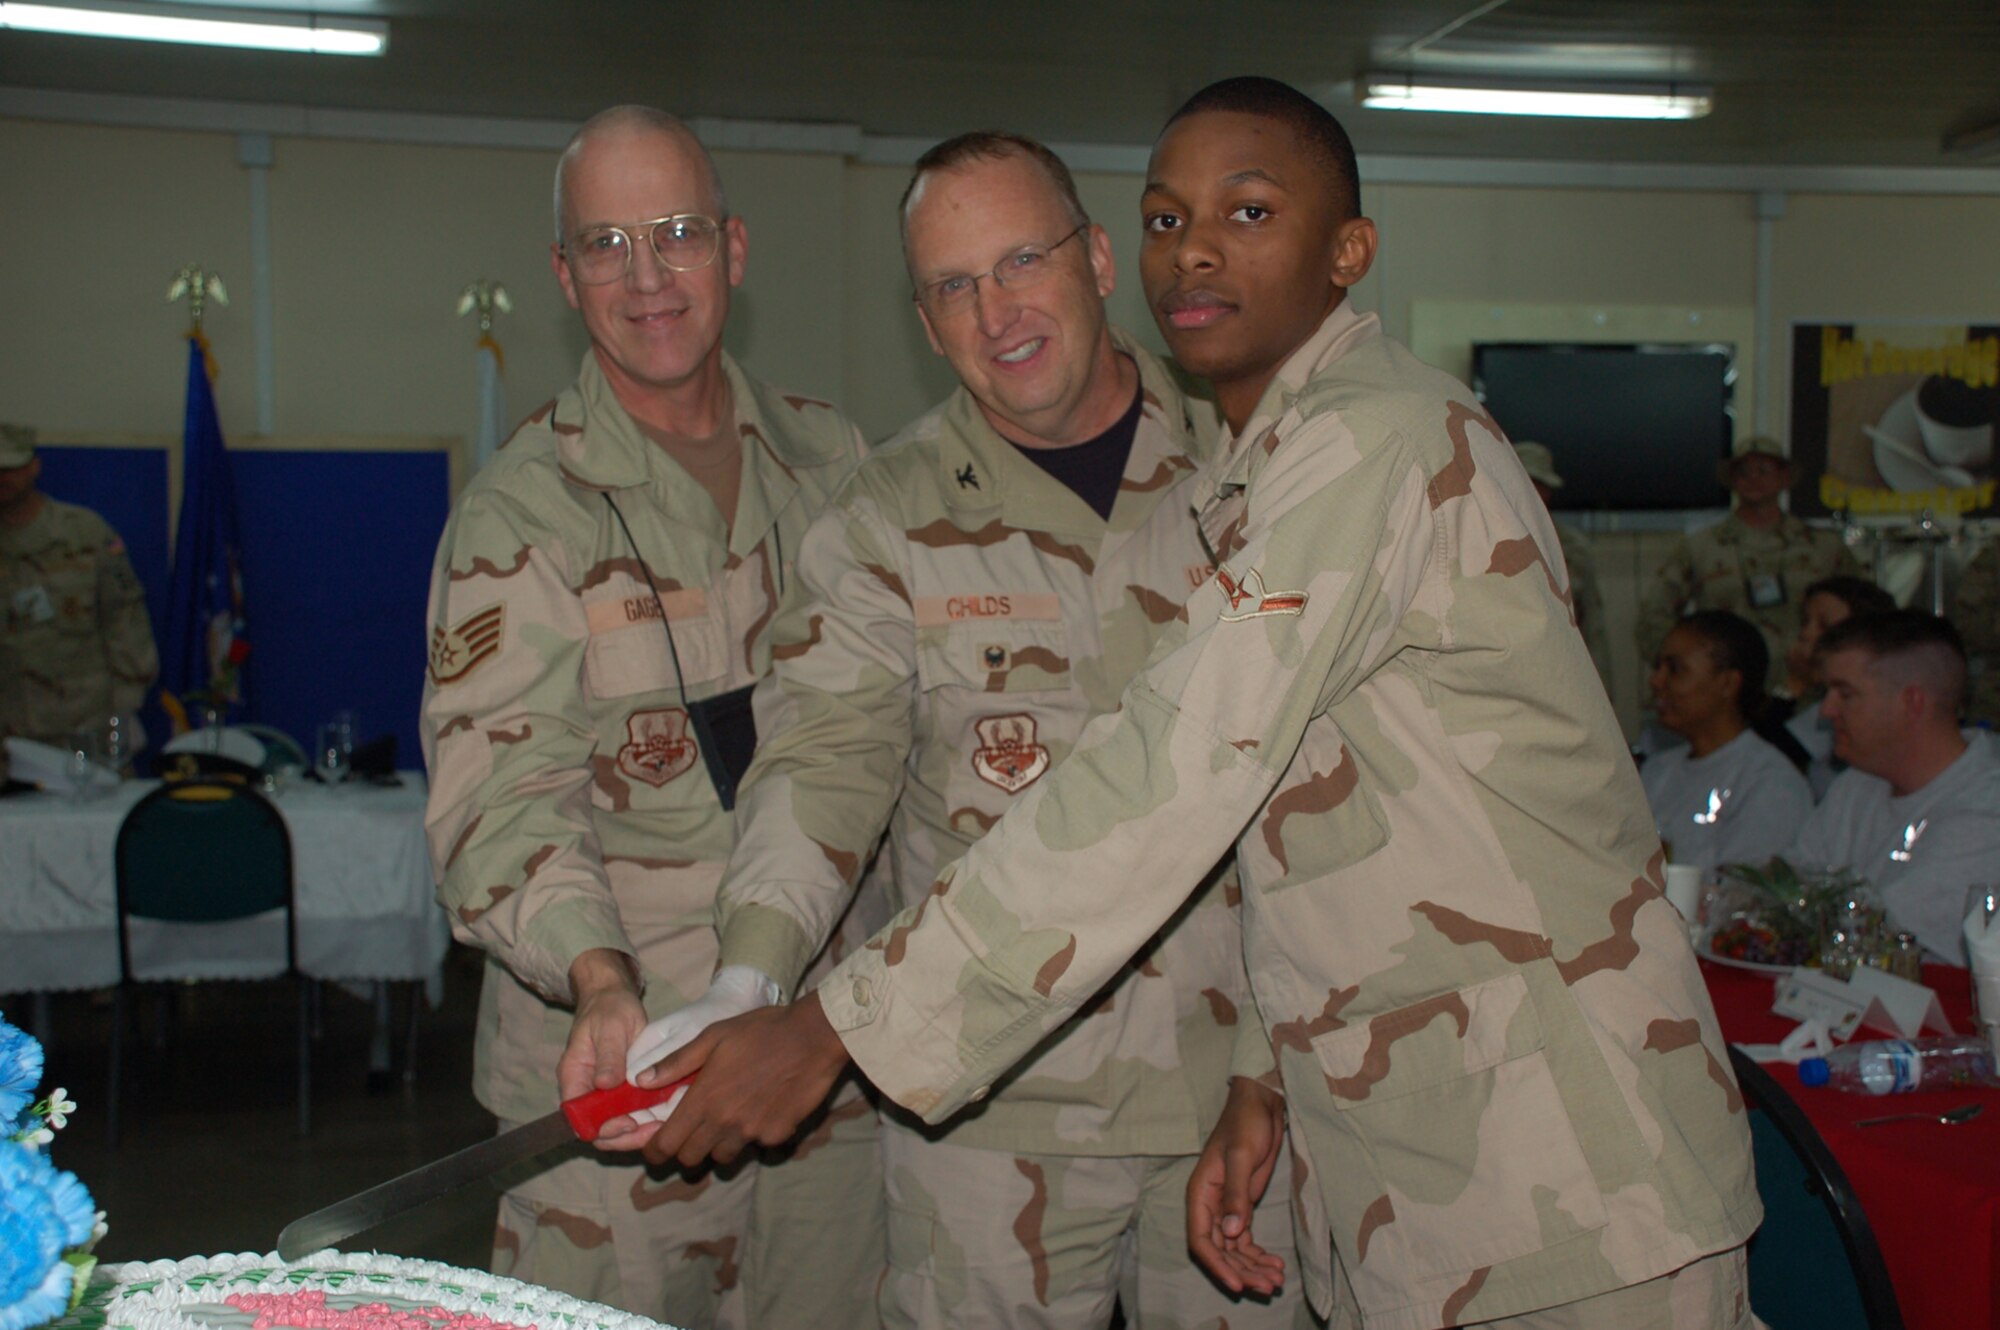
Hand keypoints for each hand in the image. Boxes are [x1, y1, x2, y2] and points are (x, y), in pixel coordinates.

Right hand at [556, 949, 652, 1151]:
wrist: (614, 996)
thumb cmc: (608, 1008)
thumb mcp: (610, 1028)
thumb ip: (609, 1056)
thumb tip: (606, 1084)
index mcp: (574, 1077)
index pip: (580, 1117)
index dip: (602, 1127)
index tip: (629, 1123)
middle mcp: (586, 1090)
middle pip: (599, 1128)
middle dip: (625, 1136)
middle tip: (655, 1131)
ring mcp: (604, 1092)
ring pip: (616, 1125)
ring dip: (638, 1131)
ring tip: (665, 1127)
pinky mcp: (621, 1089)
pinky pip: (631, 1111)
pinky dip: (646, 1117)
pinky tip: (666, 1115)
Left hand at [593, 965, 780, 1145]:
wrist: (813, 1036)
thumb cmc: (761, 1030)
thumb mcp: (714, 1036)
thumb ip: (676, 1062)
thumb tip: (641, 1080)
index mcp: (704, 1098)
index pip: (666, 1145)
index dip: (655, 1151)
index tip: (656, 1147)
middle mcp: (725, 1122)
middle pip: (691, 1159)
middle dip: (685, 1149)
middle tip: (692, 1132)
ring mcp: (753, 1132)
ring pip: (723, 1156)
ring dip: (719, 1145)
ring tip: (728, 1119)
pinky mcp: (778, 1135)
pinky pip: (757, 1145)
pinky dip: (754, 1135)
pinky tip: (762, 1109)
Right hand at [1187, 1076, 1288, 1296]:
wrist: (1262, 1104)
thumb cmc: (1246, 1124)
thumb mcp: (1241, 1156)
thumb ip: (1236, 1194)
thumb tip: (1231, 1233)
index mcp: (1200, 1193)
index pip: (1200, 1239)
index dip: (1217, 1265)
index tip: (1238, 1284)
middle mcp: (1210, 1205)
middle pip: (1220, 1250)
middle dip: (1242, 1271)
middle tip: (1269, 1286)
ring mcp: (1227, 1208)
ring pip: (1234, 1249)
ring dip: (1253, 1267)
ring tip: (1277, 1280)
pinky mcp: (1243, 1206)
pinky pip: (1245, 1240)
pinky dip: (1259, 1254)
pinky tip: (1276, 1264)